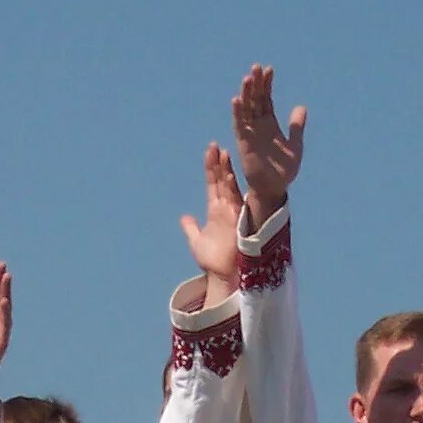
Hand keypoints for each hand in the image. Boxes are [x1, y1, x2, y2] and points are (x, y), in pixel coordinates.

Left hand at [178, 144, 245, 293]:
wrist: (221, 276)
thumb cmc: (212, 261)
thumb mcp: (197, 241)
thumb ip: (191, 228)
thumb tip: (185, 218)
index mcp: (216, 211)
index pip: (214, 184)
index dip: (212, 168)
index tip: (211, 151)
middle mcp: (226, 209)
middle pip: (222, 181)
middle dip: (219, 164)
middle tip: (216, 146)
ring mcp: (233, 213)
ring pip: (229, 187)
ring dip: (226, 171)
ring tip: (223, 154)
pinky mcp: (238, 221)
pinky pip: (236, 201)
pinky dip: (232, 189)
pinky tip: (229, 176)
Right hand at [230, 65, 305, 227]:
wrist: (274, 188)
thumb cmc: (284, 169)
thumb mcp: (295, 145)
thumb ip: (297, 126)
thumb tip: (301, 107)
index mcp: (270, 123)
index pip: (267, 99)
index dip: (267, 84)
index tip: (269, 69)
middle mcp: (258, 125)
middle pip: (255, 99)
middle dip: (256, 84)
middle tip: (256, 67)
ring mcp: (250, 132)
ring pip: (246, 108)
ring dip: (246, 93)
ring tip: (248, 78)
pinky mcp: (244, 142)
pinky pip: (239, 124)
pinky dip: (238, 112)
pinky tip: (237, 100)